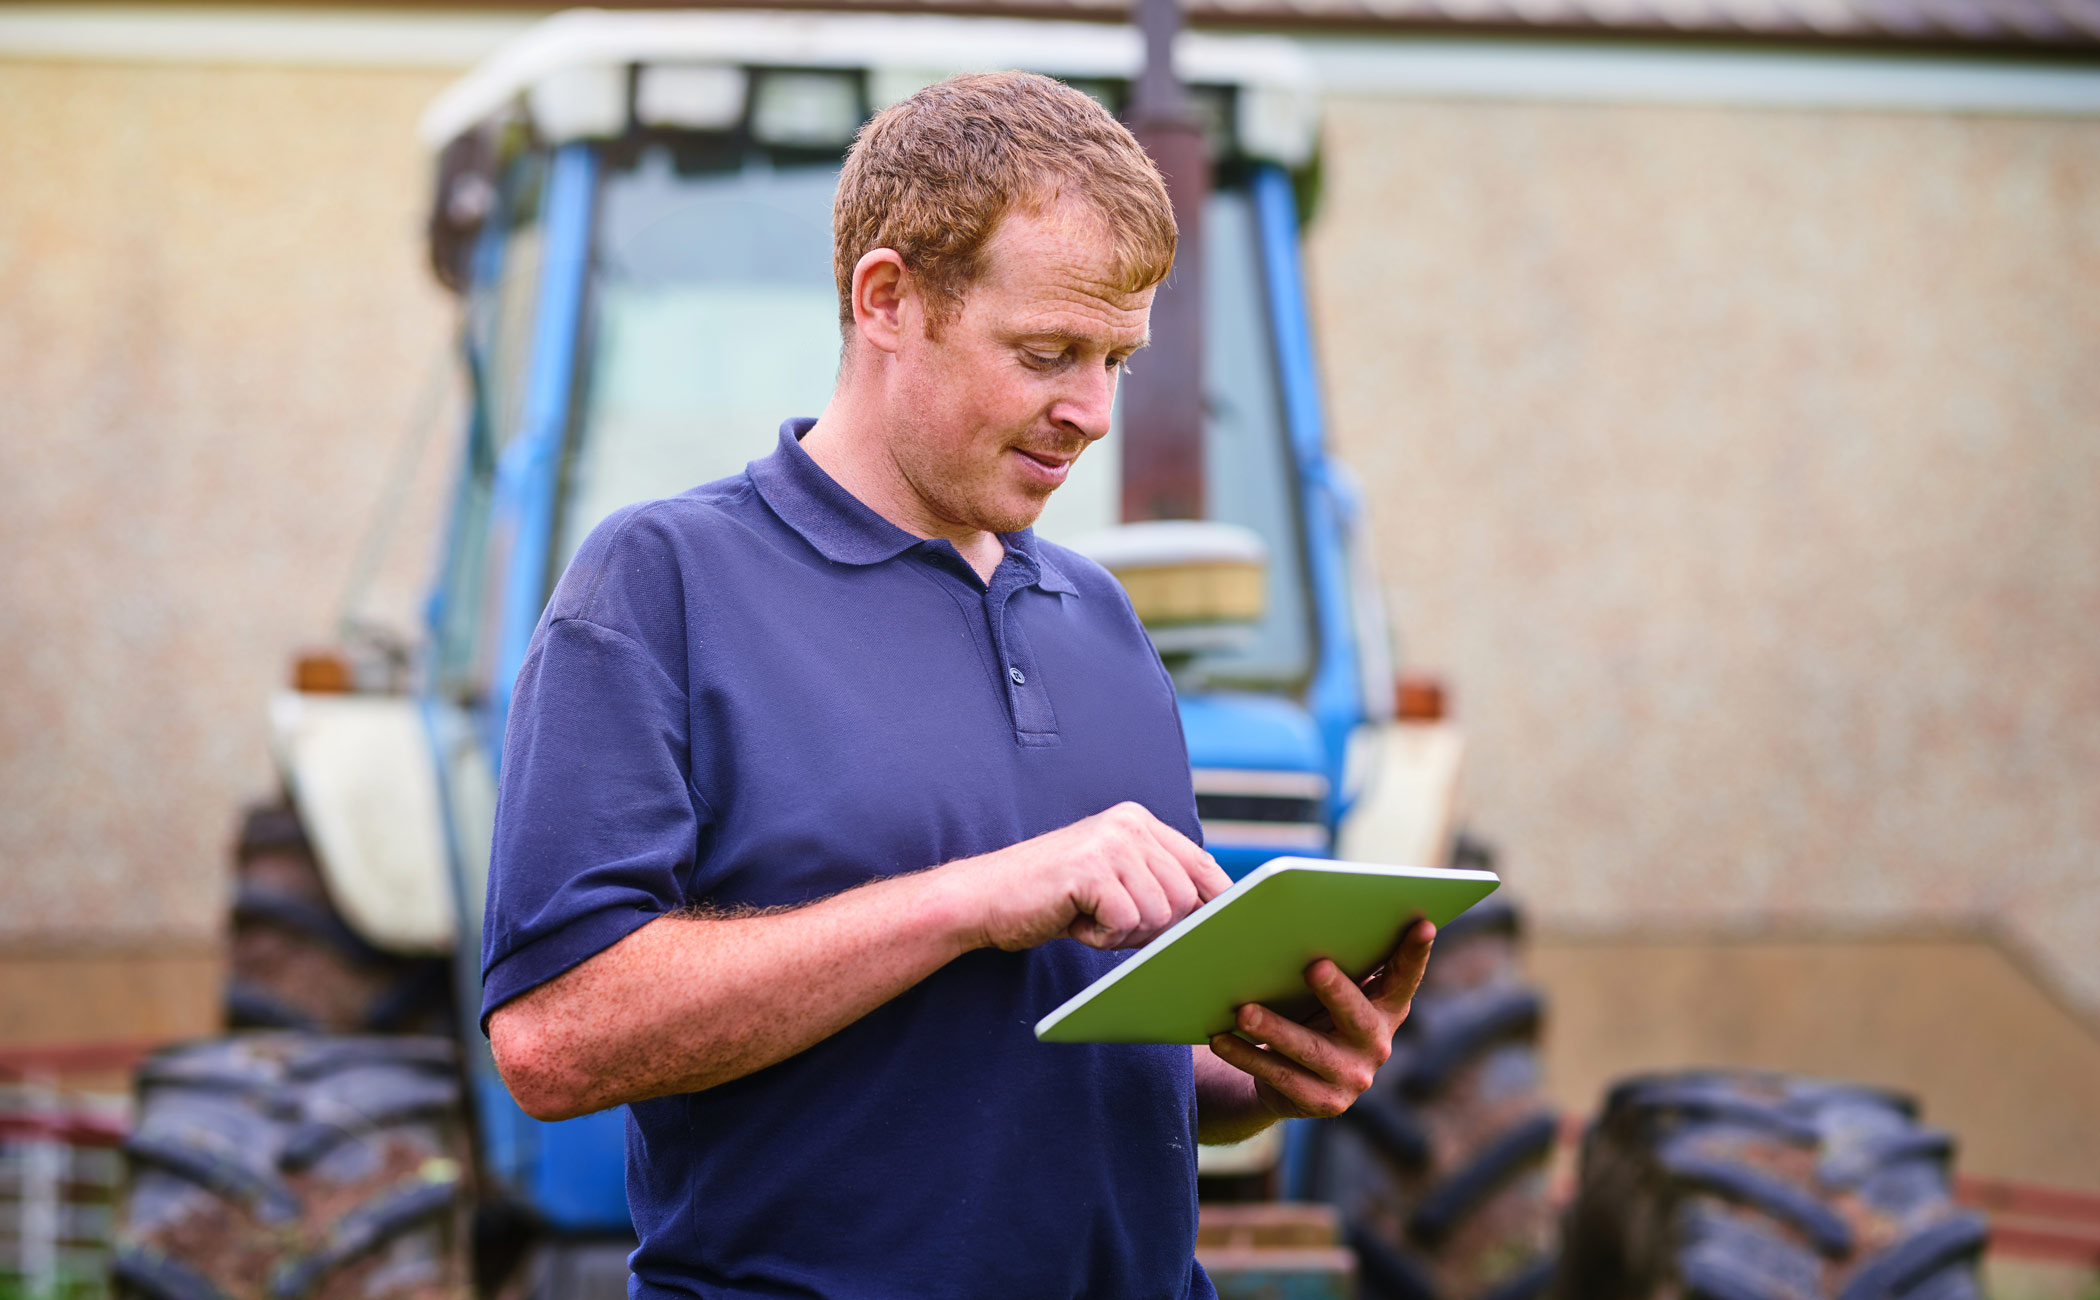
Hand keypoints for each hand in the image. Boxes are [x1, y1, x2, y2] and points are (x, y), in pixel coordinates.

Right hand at [951, 802, 1231, 951]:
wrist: (983, 899)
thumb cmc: (1050, 898)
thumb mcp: (1112, 880)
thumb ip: (1156, 883)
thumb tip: (1215, 916)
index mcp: (1138, 822)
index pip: (1201, 864)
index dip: (1216, 902)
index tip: (1220, 930)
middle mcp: (1129, 825)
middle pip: (1186, 898)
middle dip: (1155, 927)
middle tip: (1110, 923)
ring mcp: (1110, 844)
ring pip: (1160, 914)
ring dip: (1126, 933)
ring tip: (1088, 918)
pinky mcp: (1091, 870)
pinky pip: (1127, 924)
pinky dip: (1102, 937)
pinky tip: (1074, 921)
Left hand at [1206, 918, 1435, 1118]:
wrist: (1290, 1081)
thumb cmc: (1311, 1013)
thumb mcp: (1328, 993)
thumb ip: (1334, 965)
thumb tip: (1296, 921)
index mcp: (1387, 1008)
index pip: (1405, 977)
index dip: (1416, 953)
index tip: (1423, 923)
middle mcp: (1377, 1043)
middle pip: (1357, 1016)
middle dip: (1336, 991)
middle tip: (1314, 966)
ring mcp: (1353, 1077)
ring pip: (1310, 1050)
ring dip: (1275, 1028)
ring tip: (1243, 1011)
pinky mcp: (1322, 1103)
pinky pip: (1279, 1076)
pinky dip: (1247, 1056)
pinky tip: (1221, 1039)